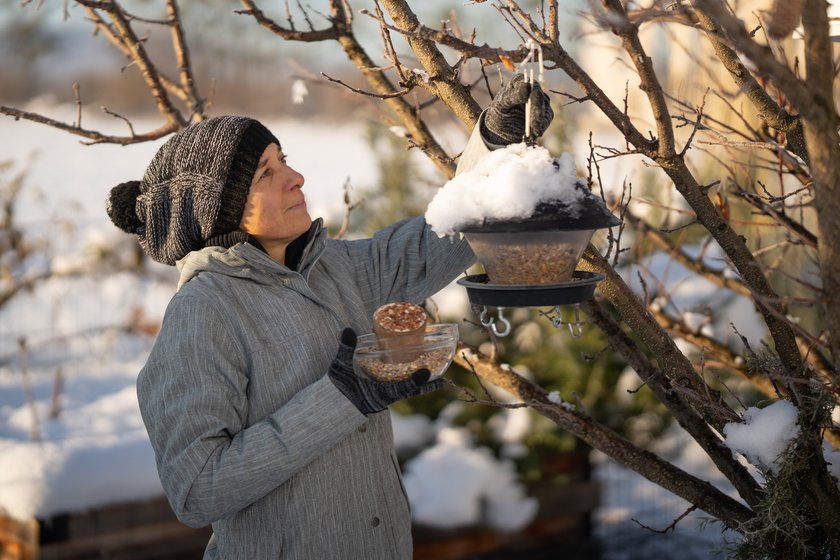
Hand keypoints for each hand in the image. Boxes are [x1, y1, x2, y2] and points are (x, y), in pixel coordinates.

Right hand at [328, 328, 443, 414]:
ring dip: (418, 386)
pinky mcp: (378, 398)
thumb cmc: (336, 391)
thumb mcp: (340, 369)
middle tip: (442, 381)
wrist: (329, 408)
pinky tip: (412, 379)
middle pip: (409, 392)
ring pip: (405, 392)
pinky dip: (407, 386)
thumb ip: (345, 350)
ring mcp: (382, 399)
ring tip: (432, 378)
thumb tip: (346, 330)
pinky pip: (397, 391)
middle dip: (424, 386)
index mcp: (377, 393)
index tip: (428, 373)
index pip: (401, 388)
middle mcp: (383, 399)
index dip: (415, 381)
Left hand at [481, 73, 552, 144]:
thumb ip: (512, 96)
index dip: (532, 96)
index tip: (528, 104)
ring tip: (532, 135)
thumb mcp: (500, 105)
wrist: (500, 127)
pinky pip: (546, 121)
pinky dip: (540, 129)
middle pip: (540, 100)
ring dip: (540, 124)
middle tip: (534, 128)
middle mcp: (532, 89)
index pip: (531, 86)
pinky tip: (533, 135)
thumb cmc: (498, 112)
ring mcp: (540, 102)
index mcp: (520, 82)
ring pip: (545, 111)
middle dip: (537, 114)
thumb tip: (526, 87)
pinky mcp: (543, 114)